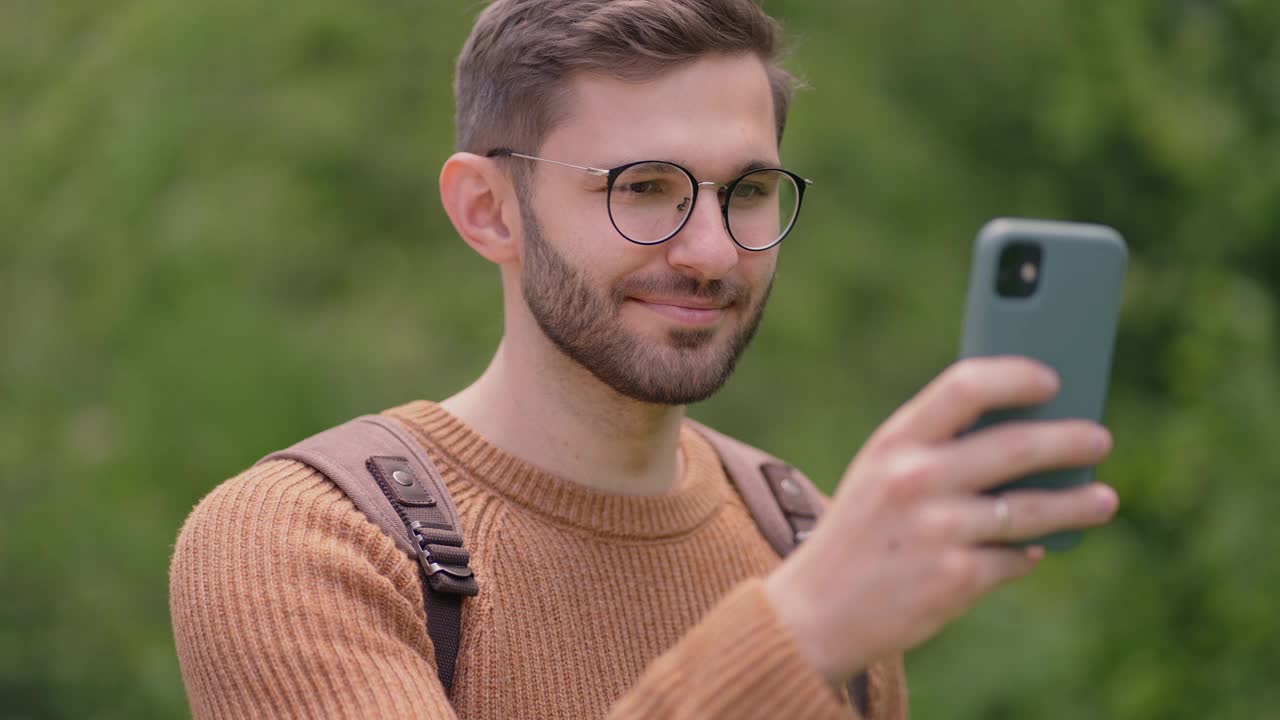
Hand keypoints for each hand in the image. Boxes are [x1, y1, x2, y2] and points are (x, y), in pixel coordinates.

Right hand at [764, 356, 1118, 685]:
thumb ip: (936, 447)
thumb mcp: (881, 474)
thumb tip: (1028, 431)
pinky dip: (1027, 554)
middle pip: (1017, 445)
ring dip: (1077, 504)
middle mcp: (915, 479)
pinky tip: (1032, 551)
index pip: (965, 386)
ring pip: (1032, 509)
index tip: (1052, 380)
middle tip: (1099, 440)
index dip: (1016, 377)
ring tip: (1103, 500)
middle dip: (1070, 441)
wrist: (818, 611)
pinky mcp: (956, 579)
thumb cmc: (863, 531)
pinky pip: (1015, 558)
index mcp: (894, 442)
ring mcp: (938, 530)